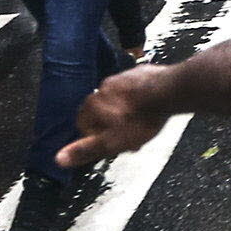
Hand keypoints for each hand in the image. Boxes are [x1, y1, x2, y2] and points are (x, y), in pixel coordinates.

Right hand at [57, 66, 175, 170]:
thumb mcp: (112, 142)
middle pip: (103, 111)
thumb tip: (60, 159)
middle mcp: (104, 87)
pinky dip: (142, 99)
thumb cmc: (141, 119)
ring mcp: (124, 77)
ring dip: (128, 112)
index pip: (83, 124)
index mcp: (93, 103)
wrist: (171, 92)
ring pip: (120, 99)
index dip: (96, 138)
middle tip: (130, 138)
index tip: (110, 146)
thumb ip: (86, 150)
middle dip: (114, 125)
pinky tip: (153, 108)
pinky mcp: (142, 72)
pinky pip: (137, 89)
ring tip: (144, 125)